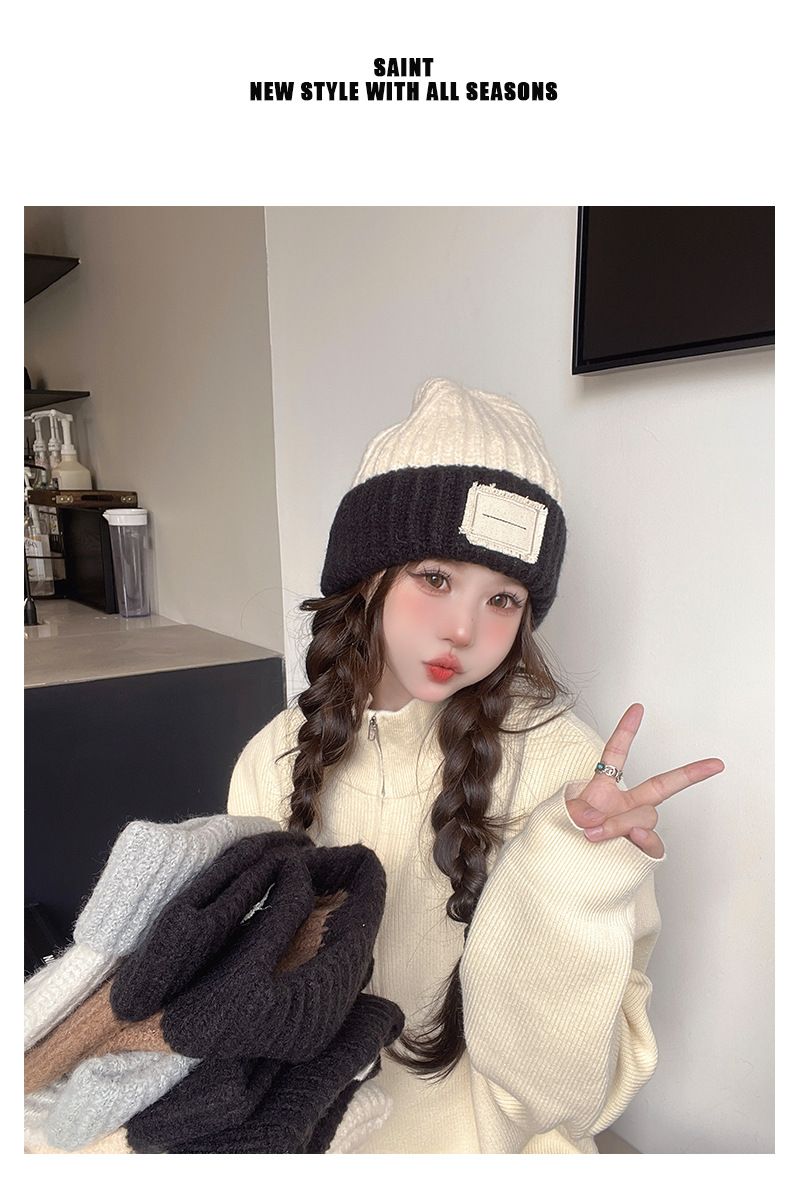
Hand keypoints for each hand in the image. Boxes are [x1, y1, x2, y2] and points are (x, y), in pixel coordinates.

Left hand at [566, 704, 723, 858]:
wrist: (562, 869)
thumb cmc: (563, 837)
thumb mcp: (563, 818)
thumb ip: (579, 814)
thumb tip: (597, 822)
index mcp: (603, 790)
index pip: (616, 755)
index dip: (626, 731)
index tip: (638, 708)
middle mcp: (624, 805)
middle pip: (660, 787)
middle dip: (690, 774)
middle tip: (714, 765)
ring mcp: (634, 827)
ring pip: (646, 816)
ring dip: (621, 822)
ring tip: (594, 834)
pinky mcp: (639, 851)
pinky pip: (653, 844)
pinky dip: (644, 841)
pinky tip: (634, 841)